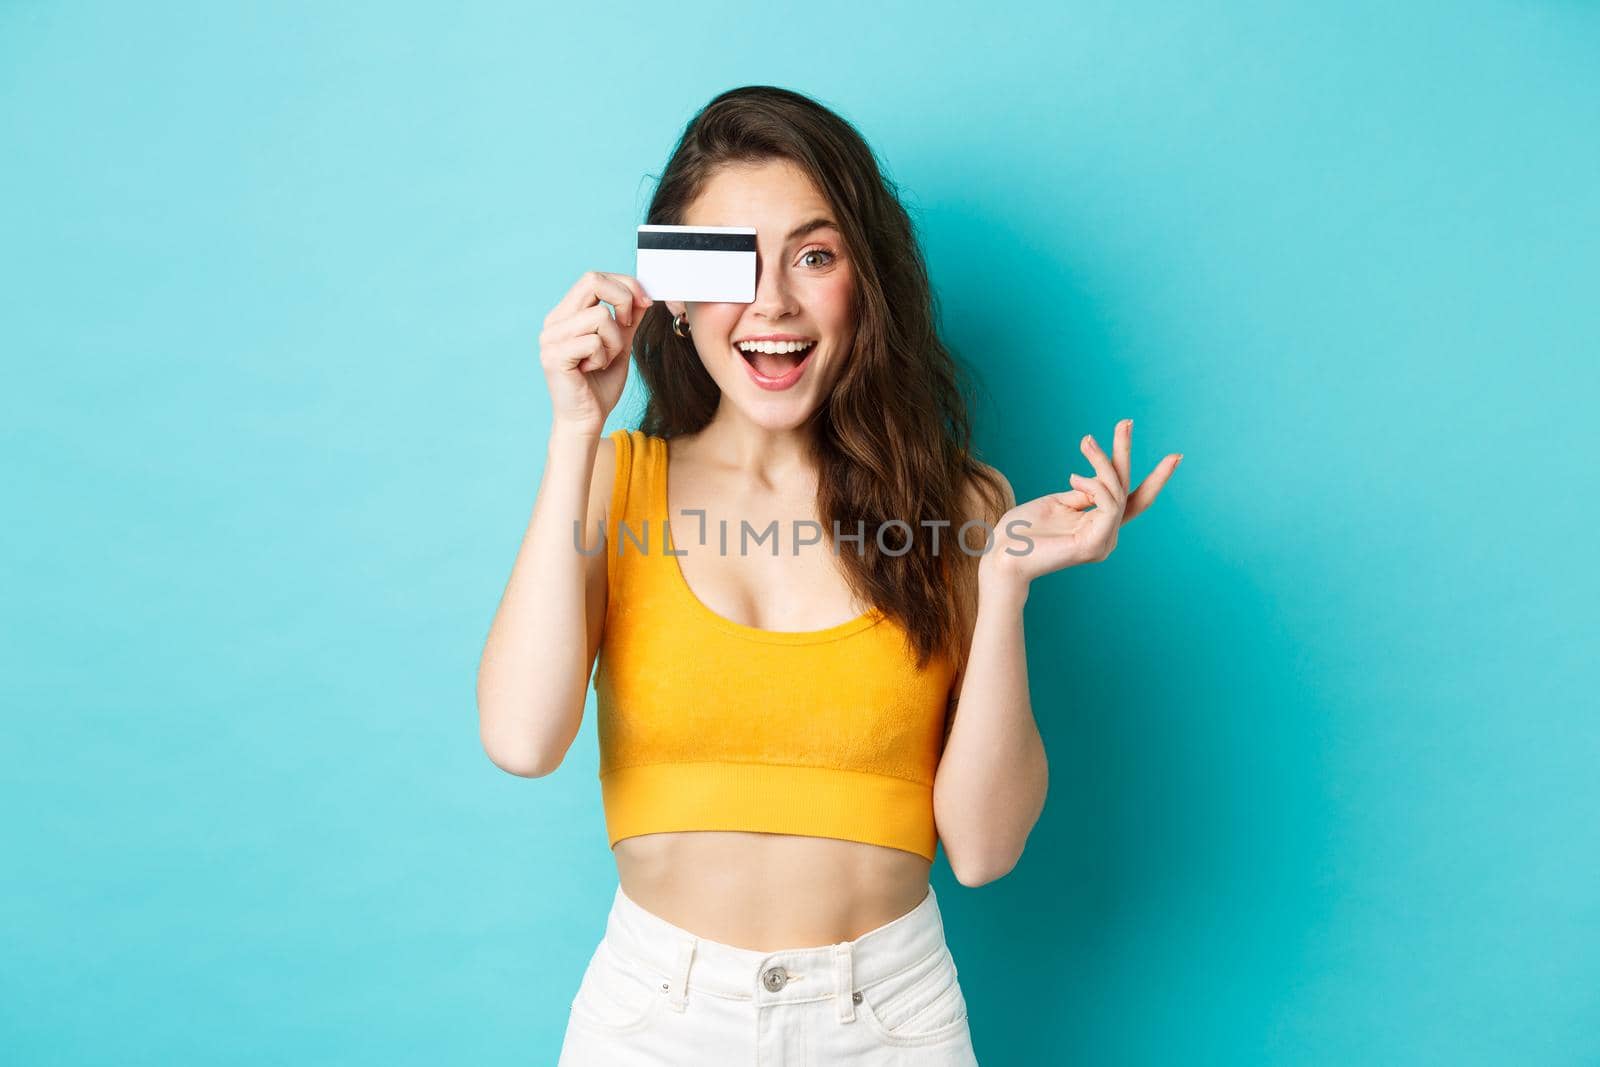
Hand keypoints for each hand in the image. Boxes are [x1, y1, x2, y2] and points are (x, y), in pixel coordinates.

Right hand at [537, 271, 652, 436]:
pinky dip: (603, 357)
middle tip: (629, 324)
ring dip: (615, 341)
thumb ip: (628, 319)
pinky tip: (592, 370)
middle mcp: (554, 321)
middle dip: (623, 299)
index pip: (594, 278)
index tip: (646, 302)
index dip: (625, 284)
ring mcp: (550, 337)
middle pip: (592, 281)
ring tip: (604, 360)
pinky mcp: (554, 356)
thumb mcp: (620, 345)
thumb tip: (643, 294)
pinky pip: (593, 342)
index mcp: (567, 314)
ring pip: (600, 317)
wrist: (585, 420)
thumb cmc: (599, 385)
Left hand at [985, 419, 1181, 584]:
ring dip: (1102, 461)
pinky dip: (1095, 485)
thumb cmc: (1021, 531)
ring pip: (1116, 491)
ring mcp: (1103, 542)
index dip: (1153, 478)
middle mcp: (1106, 535)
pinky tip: (1074, 478)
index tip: (1175, 456)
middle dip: (1125, 453)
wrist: (1001, 556)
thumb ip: (1082, 494)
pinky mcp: (1095, 545)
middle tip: (1126, 421)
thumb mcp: (1057, 503)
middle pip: (1127, 489)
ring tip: (1085, 442)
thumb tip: (1097, 478)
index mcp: (1097, 525)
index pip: (1129, 497)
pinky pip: (1108, 505)